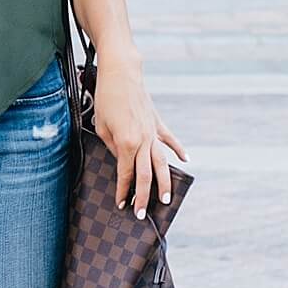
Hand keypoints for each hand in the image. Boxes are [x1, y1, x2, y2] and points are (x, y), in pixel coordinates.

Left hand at [90, 57, 187, 220]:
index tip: (121, 204)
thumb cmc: (106, 99)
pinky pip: (170, 140)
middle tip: (142, 214)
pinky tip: (186, 160)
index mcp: (127, 143)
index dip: (123, 190)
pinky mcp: (157, 122)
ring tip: (167, 198)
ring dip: (165, 182)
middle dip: (144, 196)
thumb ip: (112, 147)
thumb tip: (121, 159)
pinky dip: (179, 150)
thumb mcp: (101, 127)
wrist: (121, 73)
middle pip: (146, 175)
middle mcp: (143, 141)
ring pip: (162, 162)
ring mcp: (153, 132)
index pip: (126, 174)